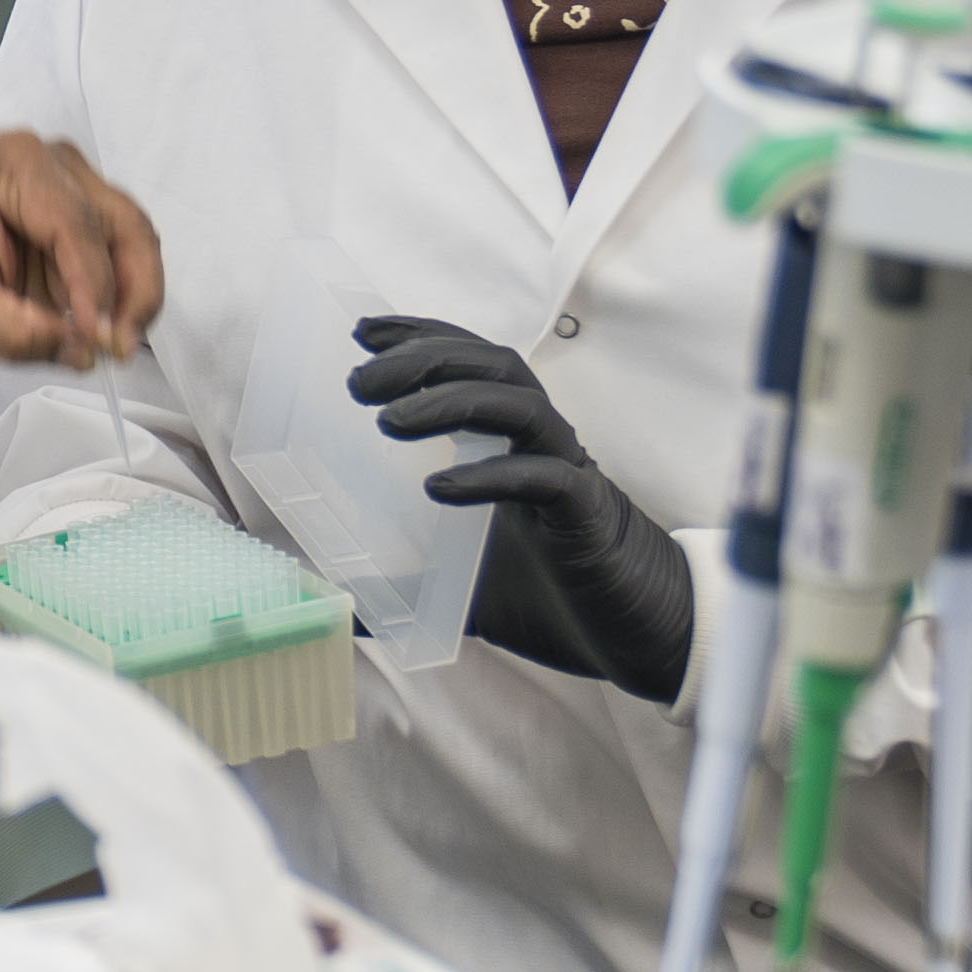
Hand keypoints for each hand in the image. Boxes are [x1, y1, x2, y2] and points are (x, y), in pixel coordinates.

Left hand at [0, 134, 162, 365]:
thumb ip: (15, 332)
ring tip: (101, 345)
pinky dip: (111, 297)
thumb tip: (81, 351)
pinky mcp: (78, 218)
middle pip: (125, 227)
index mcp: (17, 162)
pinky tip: (87, 328)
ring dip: (125, 298)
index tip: (99, 340)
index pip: (78, 225)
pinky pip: (115, 259)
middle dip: (132, 292)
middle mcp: (56, 163)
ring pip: (131, 244)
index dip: (96, 287)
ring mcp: (72, 187)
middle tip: (120, 348)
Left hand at [348, 316, 695, 702]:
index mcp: (513, 444)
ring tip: (388, 422)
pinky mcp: (588, 516)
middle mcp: (542, 445)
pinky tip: (438, 489)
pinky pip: (543, 477)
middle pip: (490, 367)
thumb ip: (400, 589)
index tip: (364, 331)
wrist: (636, 640)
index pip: (469, 365)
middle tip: (358, 381)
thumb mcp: (455, 593)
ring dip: (449, 400)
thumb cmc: (552, 601)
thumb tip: (335, 607)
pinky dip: (489, 476)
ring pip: (517, 405)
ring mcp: (568, 474)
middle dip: (423, 359)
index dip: (422, 337)